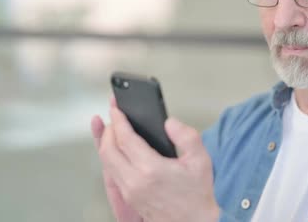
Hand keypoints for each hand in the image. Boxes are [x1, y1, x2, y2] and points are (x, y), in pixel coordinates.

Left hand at [96, 99, 219, 221]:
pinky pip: (112, 174)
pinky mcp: (130, 199)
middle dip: (108, 130)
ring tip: (113, 130)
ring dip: (106, 144)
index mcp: (151, 169)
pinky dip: (111, 158)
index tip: (116, 108)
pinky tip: (118, 150)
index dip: (118, 120)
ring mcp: (130, 192)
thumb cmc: (198, 195)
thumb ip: (186, 136)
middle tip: (114, 117)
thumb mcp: (201, 160)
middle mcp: (135, 181)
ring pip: (107, 163)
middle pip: (108, 150)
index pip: (125, 139)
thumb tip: (169, 123)